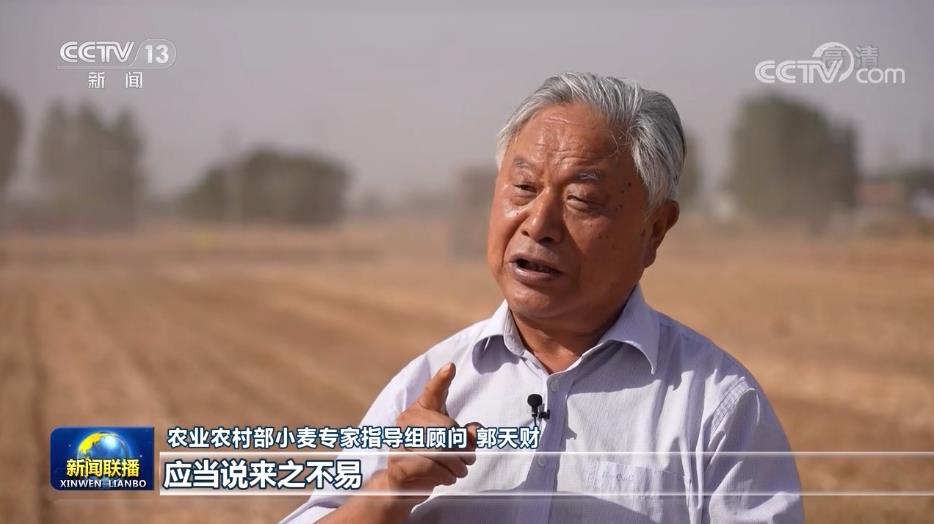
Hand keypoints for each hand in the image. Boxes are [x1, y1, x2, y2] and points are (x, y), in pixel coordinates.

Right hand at [385, 362, 478, 505]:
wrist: (404, 485)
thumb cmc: (431, 458)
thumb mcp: (454, 445)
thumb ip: (467, 436)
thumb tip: (476, 431)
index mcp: (421, 409)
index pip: (432, 391)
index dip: (441, 380)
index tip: (451, 367)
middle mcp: (406, 420)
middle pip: (445, 428)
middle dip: (463, 447)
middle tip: (469, 459)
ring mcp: (398, 440)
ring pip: (439, 449)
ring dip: (457, 464)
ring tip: (460, 471)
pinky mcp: (397, 462)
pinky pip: (429, 466)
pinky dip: (444, 475)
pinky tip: (448, 478)